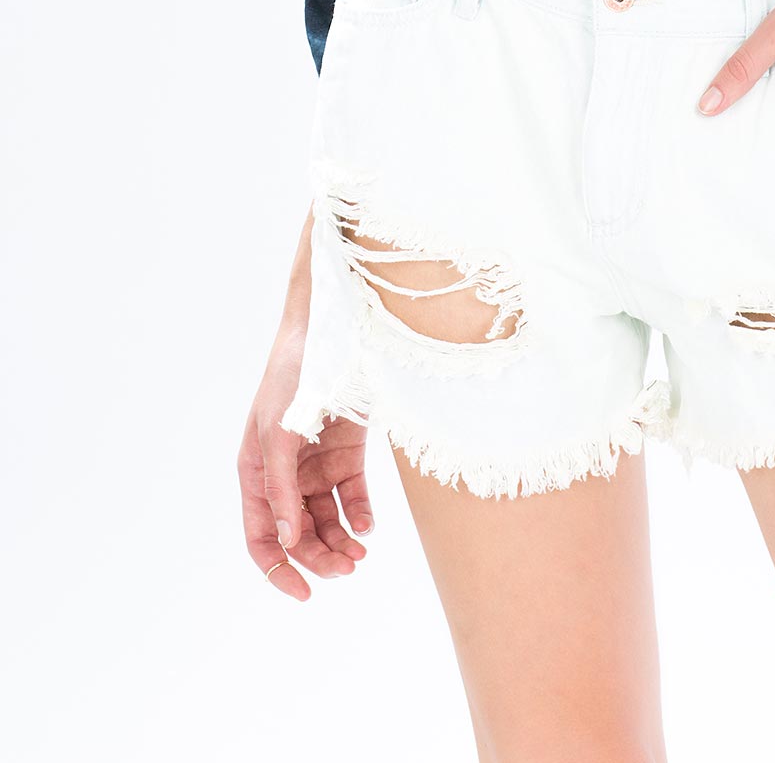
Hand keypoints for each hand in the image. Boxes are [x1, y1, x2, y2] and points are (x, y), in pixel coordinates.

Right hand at [239, 322, 373, 600]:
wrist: (334, 327)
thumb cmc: (294, 373)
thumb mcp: (278, 430)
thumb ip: (280, 486)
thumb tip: (287, 541)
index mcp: (257, 470)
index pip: (260, 535)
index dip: (278, 570)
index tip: (303, 594)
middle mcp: (286, 472)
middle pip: (299, 533)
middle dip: (319, 557)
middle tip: (347, 569)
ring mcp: (317, 462)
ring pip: (327, 519)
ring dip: (341, 540)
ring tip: (360, 555)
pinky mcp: (348, 450)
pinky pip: (352, 495)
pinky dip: (361, 514)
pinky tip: (369, 525)